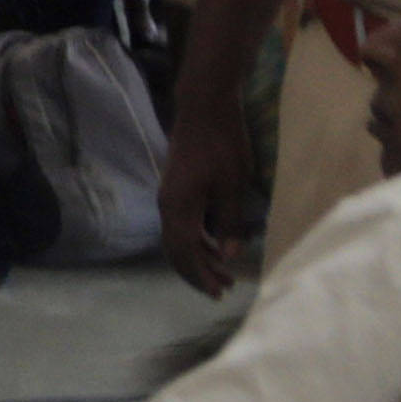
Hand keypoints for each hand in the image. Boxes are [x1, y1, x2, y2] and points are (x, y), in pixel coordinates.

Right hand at [156, 105, 258, 297]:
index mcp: (179, 208)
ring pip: (178, 239)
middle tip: (222, 290)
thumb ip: (229, 221)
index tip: (219, 292)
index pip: (184, 253)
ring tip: (224, 272)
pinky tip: (216, 245)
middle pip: (176, 250)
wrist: (203, 108)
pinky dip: (197, 241)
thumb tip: (230, 255)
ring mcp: (169, 198)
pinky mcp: (176, 190)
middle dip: (198, 272)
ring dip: (199, 258)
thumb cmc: (222, 144)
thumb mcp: (233, 184)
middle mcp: (167, 206)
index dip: (200, 276)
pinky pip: (182, 225)